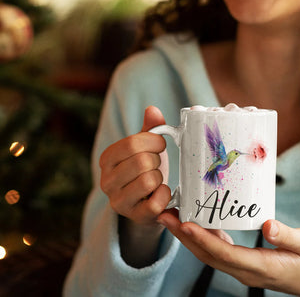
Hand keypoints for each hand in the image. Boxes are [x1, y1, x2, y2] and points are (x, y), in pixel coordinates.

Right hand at [100, 106, 170, 226]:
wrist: (147, 201)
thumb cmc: (147, 169)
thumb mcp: (146, 147)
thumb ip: (150, 128)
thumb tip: (152, 110)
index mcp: (107, 159)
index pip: (132, 144)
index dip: (154, 142)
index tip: (160, 145)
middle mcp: (106, 181)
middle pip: (142, 162)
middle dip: (157, 161)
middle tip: (156, 165)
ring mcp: (118, 202)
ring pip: (149, 181)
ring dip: (160, 178)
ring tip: (157, 180)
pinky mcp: (134, 217)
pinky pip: (155, 203)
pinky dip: (165, 195)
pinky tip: (162, 193)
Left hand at [157, 211, 299, 296]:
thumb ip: (289, 236)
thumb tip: (268, 225)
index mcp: (262, 267)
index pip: (225, 253)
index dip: (202, 239)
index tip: (184, 223)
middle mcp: (248, 271)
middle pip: (208, 255)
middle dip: (184, 236)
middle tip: (164, 216)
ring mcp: (246, 270)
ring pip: (210, 254)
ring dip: (189, 237)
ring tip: (173, 217)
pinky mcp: (247, 264)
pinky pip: (220, 252)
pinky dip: (205, 238)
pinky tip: (199, 223)